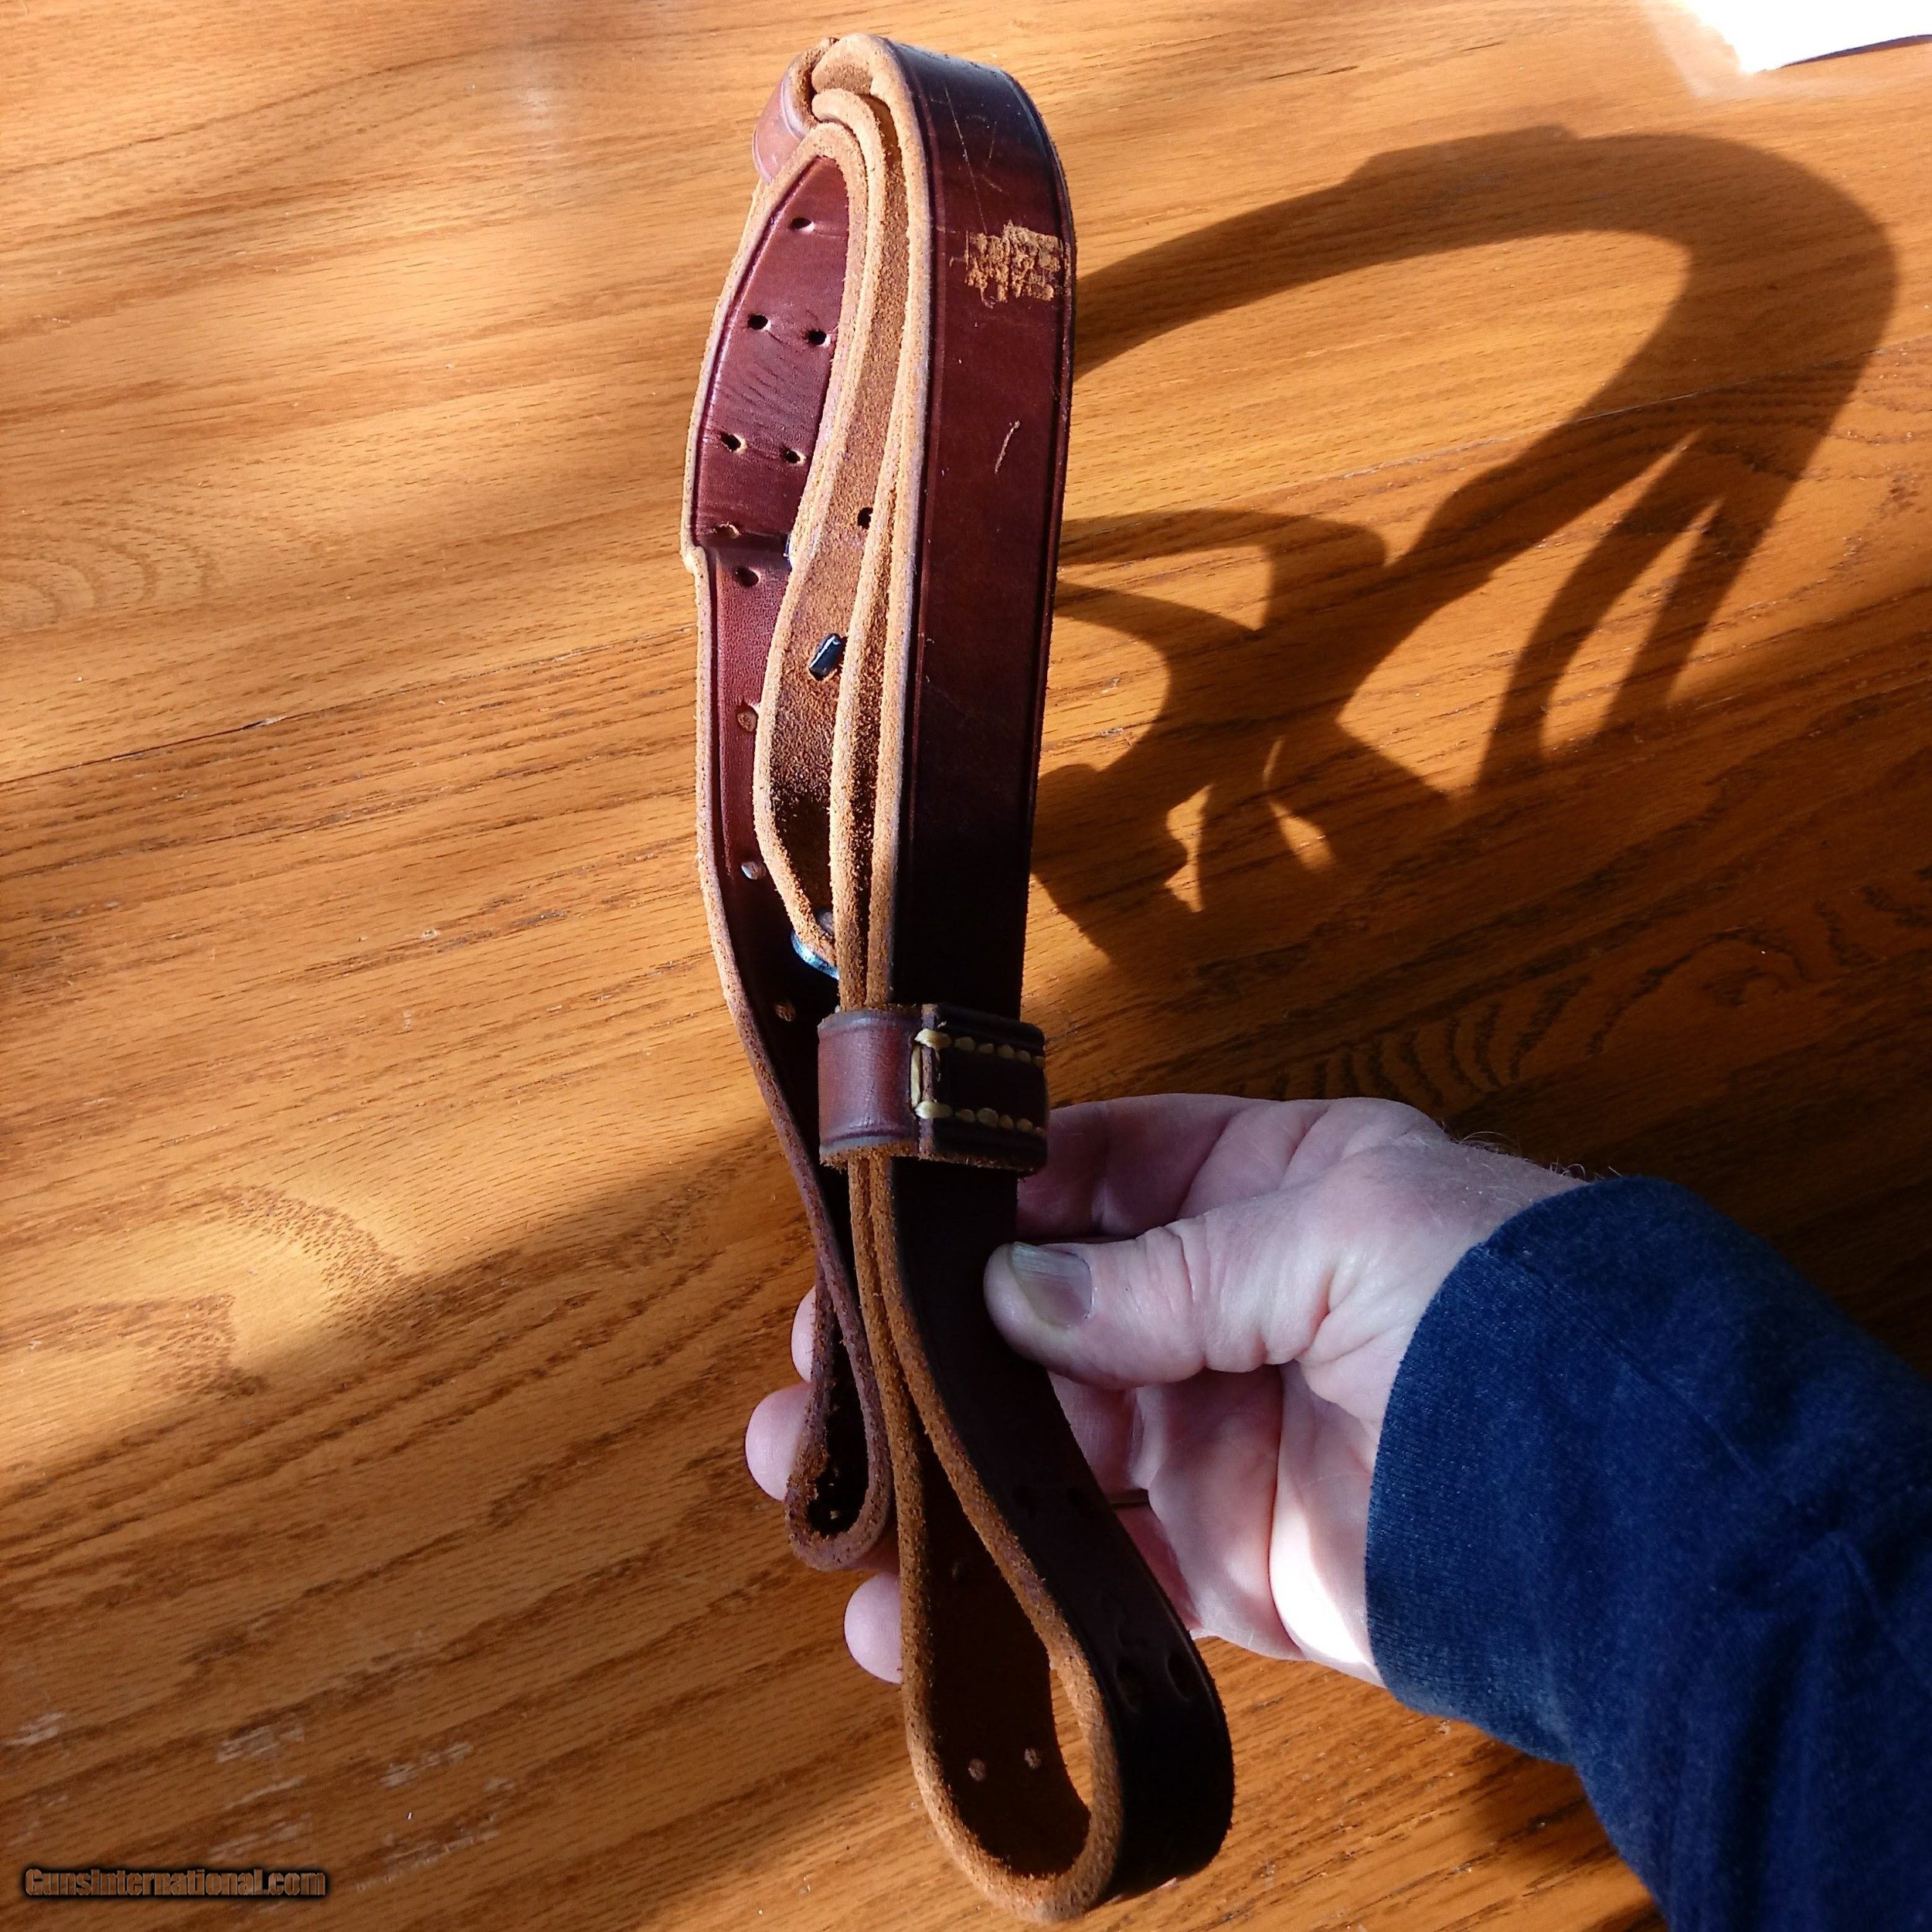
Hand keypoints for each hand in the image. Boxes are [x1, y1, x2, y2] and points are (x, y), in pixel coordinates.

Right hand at [745, 1094, 1578, 1684]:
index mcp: (1267, 1188)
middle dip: (930, 1339)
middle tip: (820, 1374)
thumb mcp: (1334, 1231)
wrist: (1622, 1504)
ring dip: (939, 1464)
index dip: (992, 1194)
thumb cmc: (1498, 1307)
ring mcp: (1221, 1434)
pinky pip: (1094, 1567)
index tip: (886, 1226)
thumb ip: (1165, 1269)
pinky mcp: (1226, 1560)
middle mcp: (1231, 1304)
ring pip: (1048, 1445)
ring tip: (822, 1488)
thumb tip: (1011, 1295)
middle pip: (1044, 1317)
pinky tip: (909, 1606)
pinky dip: (1006, 1583)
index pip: (1097, 1171)